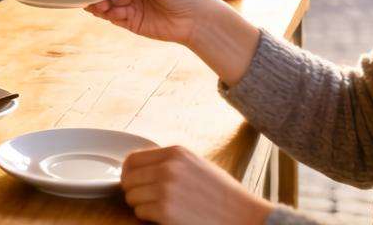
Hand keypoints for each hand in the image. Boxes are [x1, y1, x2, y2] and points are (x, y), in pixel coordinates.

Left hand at [121, 145, 272, 224]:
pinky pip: (140, 213)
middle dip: (134, 191)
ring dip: (142, 206)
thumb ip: (169, 162)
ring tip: (161, 209)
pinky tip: (166, 218)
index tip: (133, 183)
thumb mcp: (196, 165)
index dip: (129, 173)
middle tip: (147, 200)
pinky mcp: (165, 211)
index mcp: (176, 152)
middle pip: (128, 179)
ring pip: (132, 197)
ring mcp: (165, 189)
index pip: (132, 159)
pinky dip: (148, 218)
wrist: (244, 217)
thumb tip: (139, 167)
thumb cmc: (222, 194)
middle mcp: (168, 167)